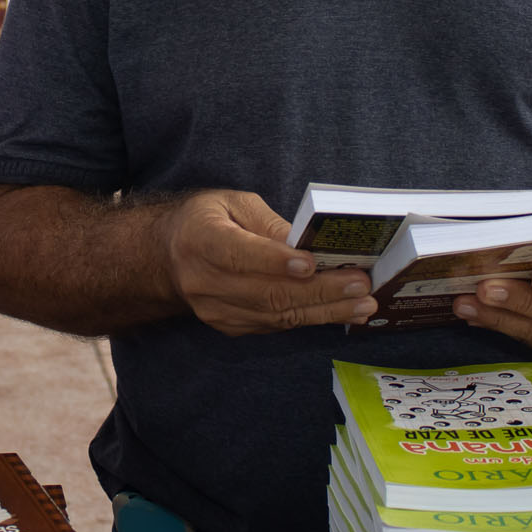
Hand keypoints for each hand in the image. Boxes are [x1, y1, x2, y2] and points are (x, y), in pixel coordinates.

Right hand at [159, 190, 375, 336]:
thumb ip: (270, 224)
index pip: (238, 255)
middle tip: (360, 285)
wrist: (168, 257)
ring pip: (277, 314)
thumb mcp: (234, 204)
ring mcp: (216, 311)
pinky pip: (276, 325)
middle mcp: (204, 282)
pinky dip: (311, 318)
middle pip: (267, 292)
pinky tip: (341, 312)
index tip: (311, 264)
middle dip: (320, 291)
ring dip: (325, 311)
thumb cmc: (207, 221)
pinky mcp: (231, 327)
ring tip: (363, 304)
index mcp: (200, 240)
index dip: (275, 262)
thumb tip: (310, 245)